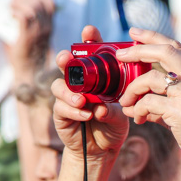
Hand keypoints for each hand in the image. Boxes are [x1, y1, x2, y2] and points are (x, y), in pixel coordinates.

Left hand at [6, 0, 54, 80]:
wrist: (29, 73)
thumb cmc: (26, 53)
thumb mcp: (32, 34)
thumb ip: (27, 21)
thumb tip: (12, 5)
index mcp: (49, 25)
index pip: (50, 3)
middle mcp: (46, 27)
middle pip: (39, 2)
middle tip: (13, 2)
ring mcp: (38, 32)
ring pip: (32, 7)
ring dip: (18, 3)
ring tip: (10, 7)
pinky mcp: (28, 36)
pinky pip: (25, 16)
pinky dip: (16, 12)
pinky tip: (11, 15)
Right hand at [51, 25, 129, 159]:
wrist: (104, 149)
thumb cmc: (114, 125)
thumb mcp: (121, 113)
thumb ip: (114, 108)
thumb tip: (101, 107)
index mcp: (95, 77)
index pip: (90, 54)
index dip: (88, 40)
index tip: (89, 31)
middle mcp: (79, 83)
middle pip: (66, 65)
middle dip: (65, 59)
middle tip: (67, 58)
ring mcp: (67, 98)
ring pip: (59, 86)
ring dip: (69, 91)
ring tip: (82, 100)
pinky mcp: (61, 114)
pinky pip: (61, 108)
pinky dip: (74, 111)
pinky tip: (85, 114)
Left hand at [114, 28, 180, 171]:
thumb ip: (167, 101)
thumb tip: (138, 103)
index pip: (176, 47)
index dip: (153, 37)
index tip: (134, 33)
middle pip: (164, 51)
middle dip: (138, 49)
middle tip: (120, 55)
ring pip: (150, 78)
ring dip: (132, 89)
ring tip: (125, 102)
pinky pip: (148, 103)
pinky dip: (138, 110)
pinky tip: (138, 119)